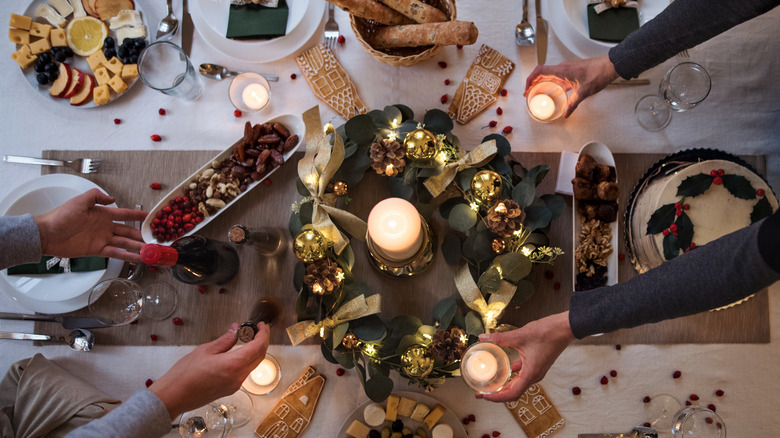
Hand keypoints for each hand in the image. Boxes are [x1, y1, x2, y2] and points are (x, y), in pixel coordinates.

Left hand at [33, 189, 147, 262]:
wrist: (47, 234)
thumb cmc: (60, 216)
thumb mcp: (79, 201)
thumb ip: (96, 196)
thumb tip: (112, 199)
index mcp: (102, 214)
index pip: (124, 214)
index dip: (137, 215)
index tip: (150, 216)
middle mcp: (105, 227)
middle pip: (128, 231)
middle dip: (141, 235)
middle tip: (154, 239)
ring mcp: (102, 239)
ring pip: (125, 243)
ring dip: (137, 247)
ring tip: (150, 251)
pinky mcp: (97, 250)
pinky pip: (115, 253)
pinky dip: (127, 256)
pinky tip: (137, 259)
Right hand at [149, 322, 270, 419]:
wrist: (174, 396)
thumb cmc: (185, 375)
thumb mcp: (206, 350)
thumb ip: (225, 339)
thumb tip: (235, 330)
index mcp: (234, 364)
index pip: (259, 346)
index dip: (263, 334)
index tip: (262, 325)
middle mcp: (238, 377)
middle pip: (259, 356)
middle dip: (262, 341)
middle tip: (257, 329)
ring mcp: (235, 385)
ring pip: (253, 365)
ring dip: (254, 351)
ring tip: (247, 339)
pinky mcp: (230, 389)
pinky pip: (244, 373)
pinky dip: (246, 360)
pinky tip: (238, 353)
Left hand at [475, 312, 574, 402]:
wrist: (564, 328)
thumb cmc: (548, 333)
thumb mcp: (520, 335)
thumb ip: (500, 338)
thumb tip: (484, 337)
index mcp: (531, 373)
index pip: (512, 394)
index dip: (497, 397)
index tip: (484, 395)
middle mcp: (534, 376)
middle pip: (514, 392)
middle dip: (497, 394)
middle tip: (482, 392)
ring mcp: (536, 371)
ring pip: (518, 384)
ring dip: (504, 386)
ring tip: (490, 383)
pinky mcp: (537, 365)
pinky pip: (522, 375)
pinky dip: (511, 375)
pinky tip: (503, 369)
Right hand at [524, 56, 619, 117]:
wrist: (610, 66)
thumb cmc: (598, 74)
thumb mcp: (583, 92)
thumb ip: (573, 104)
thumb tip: (566, 113)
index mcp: (562, 70)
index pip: (539, 71)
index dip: (530, 80)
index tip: (527, 89)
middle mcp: (563, 67)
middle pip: (542, 73)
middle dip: (533, 83)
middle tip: (529, 93)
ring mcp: (567, 68)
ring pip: (550, 75)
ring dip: (543, 83)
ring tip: (539, 92)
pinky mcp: (572, 71)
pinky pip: (558, 76)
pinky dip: (553, 83)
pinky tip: (554, 91)